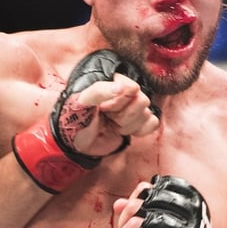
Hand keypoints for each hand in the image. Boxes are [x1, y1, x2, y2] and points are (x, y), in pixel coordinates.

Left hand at [12, 49, 159, 191]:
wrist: (74, 143)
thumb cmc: (74, 119)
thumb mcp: (83, 101)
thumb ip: (100, 90)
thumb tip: (121, 86)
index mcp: (112, 84)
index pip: (132, 88)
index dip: (119, 101)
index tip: (103, 108)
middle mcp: (123, 95)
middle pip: (142, 101)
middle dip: (123, 115)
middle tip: (107, 118)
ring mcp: (131, 110)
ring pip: (147, 113)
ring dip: (128, 124)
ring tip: (112, 125)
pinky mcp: (136, 125)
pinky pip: (152, 123)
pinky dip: (141, 130)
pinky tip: (124, 131)